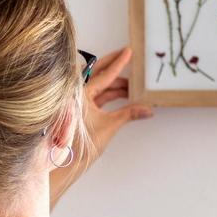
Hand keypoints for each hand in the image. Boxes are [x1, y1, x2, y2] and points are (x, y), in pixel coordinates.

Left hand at [50, 47, 151, 208]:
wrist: (67, 164)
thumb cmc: (81, 146)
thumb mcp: (109, 126)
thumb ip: (129, 114)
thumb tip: (148, 109)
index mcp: (80, 94)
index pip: (103, 74)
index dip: (118, 63)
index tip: (128, 52)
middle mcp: (77, 94)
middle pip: (98, 74)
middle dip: (114, 65)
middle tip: (127, 55)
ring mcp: (78, 102)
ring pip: (99, 86)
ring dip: (116, 85)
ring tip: (133, 84)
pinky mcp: (81, 110)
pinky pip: (98, 96)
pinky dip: (111, 95)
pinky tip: (125, 95)